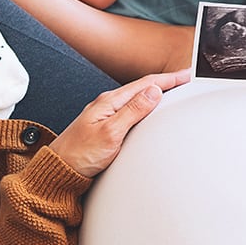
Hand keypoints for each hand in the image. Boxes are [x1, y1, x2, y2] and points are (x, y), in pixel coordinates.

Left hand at [49, 69, 190, 176]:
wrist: (58, 170)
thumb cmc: (79, 154)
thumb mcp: (110, 133)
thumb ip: (132, 111)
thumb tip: (154, 92)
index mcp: (110, 101)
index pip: (145, 84)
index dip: (168, 78)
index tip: (186, 74)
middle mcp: (108, 104)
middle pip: (143, 87)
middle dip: (166, 82)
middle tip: (186, 79)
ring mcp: (106, 114)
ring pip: (138, 97)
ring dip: (157, 92)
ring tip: (173, 90)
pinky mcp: (106, 125)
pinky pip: (132, 109)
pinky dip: (146, 105)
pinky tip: (150, 110)